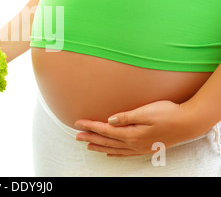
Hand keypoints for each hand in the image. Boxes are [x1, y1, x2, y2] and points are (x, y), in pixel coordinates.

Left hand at [74, 100, 196, 156]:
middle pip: (107, 141)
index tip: (78, 123)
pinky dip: (114, 153)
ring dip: (100, 146)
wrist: (188, 123)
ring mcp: (140, 148)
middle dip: (90, 138)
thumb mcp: (146, 112)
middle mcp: (134, 143)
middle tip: (76, 136)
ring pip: (114, 149)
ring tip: (87, 145)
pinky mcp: (146, 148)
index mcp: (132, 134)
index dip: (90, 126)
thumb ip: (126, 117)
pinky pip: (125, 154)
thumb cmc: (168, 113)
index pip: (105, 130)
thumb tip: (109, 120)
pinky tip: (109, 153)